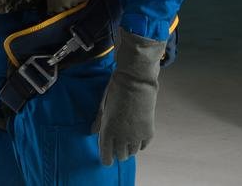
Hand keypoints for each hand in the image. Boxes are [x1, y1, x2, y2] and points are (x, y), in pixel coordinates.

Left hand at [91, 28, 167, 165]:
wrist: (136, 82)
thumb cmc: (116, 91)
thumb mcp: (103, 105)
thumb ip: (99, 121)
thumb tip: (92, 132)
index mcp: (108, 131)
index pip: (106, 156)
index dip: (106, 159)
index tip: (107, 159)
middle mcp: (122, 137)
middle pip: (121, 156)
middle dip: (117, 152)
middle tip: (116, 144)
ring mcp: (136, 136)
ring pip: (132, 152)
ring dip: (128, 148)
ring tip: (126, 139)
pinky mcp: (148, 132)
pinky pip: (143, 146)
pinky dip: (139, 143)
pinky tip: (136, 135)